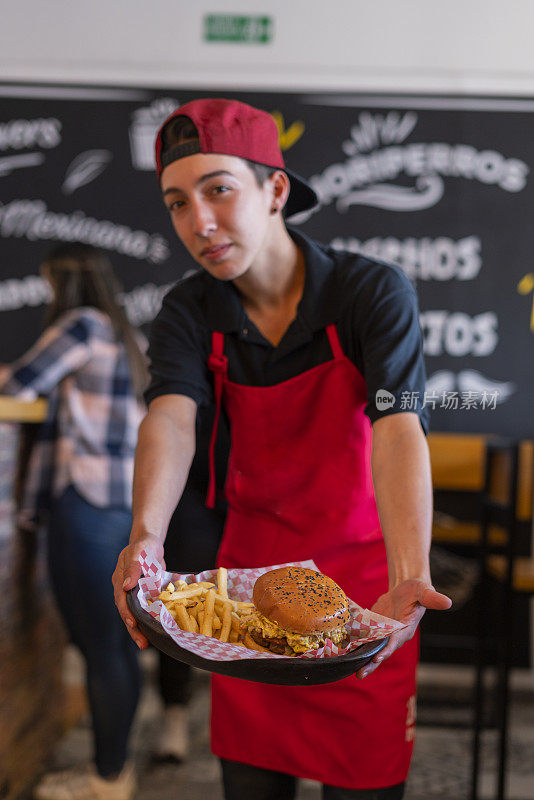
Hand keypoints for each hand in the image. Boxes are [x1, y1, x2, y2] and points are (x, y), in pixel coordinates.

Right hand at [112, 533, 165, 648]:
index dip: (127, 613)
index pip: (121, 600)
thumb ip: (132, 569)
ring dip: (140, 629)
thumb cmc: (143, 546)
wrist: (150, 543)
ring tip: (146, 644)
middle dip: (133, 629)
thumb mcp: (138, 553)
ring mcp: (133, 594)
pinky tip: (156, 631)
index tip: (133, 624)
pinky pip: (145, 611)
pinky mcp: (144, 596)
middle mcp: (124, 590)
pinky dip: (148, 621)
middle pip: (127, 612)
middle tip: (142, 643)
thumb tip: (126, 586)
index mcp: (119, 580)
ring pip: (135, 614)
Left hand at [356, 579, 451, 678]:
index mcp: (406, 629)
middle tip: (359, 674)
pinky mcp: (374, 627)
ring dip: (361, 657)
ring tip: (348, 667)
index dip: (387, 649)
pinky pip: (364, 637)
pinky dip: (354, 642)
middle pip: (381, 651)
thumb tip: (448, 602)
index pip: (395, 642)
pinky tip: (341, 649)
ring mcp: (383, 633)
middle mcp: (394, 635)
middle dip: (371, 663)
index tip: (377, 656)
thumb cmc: (418, 591)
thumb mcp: (425, 592)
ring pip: (371, 648)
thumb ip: (433, 598)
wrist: (407, 589)